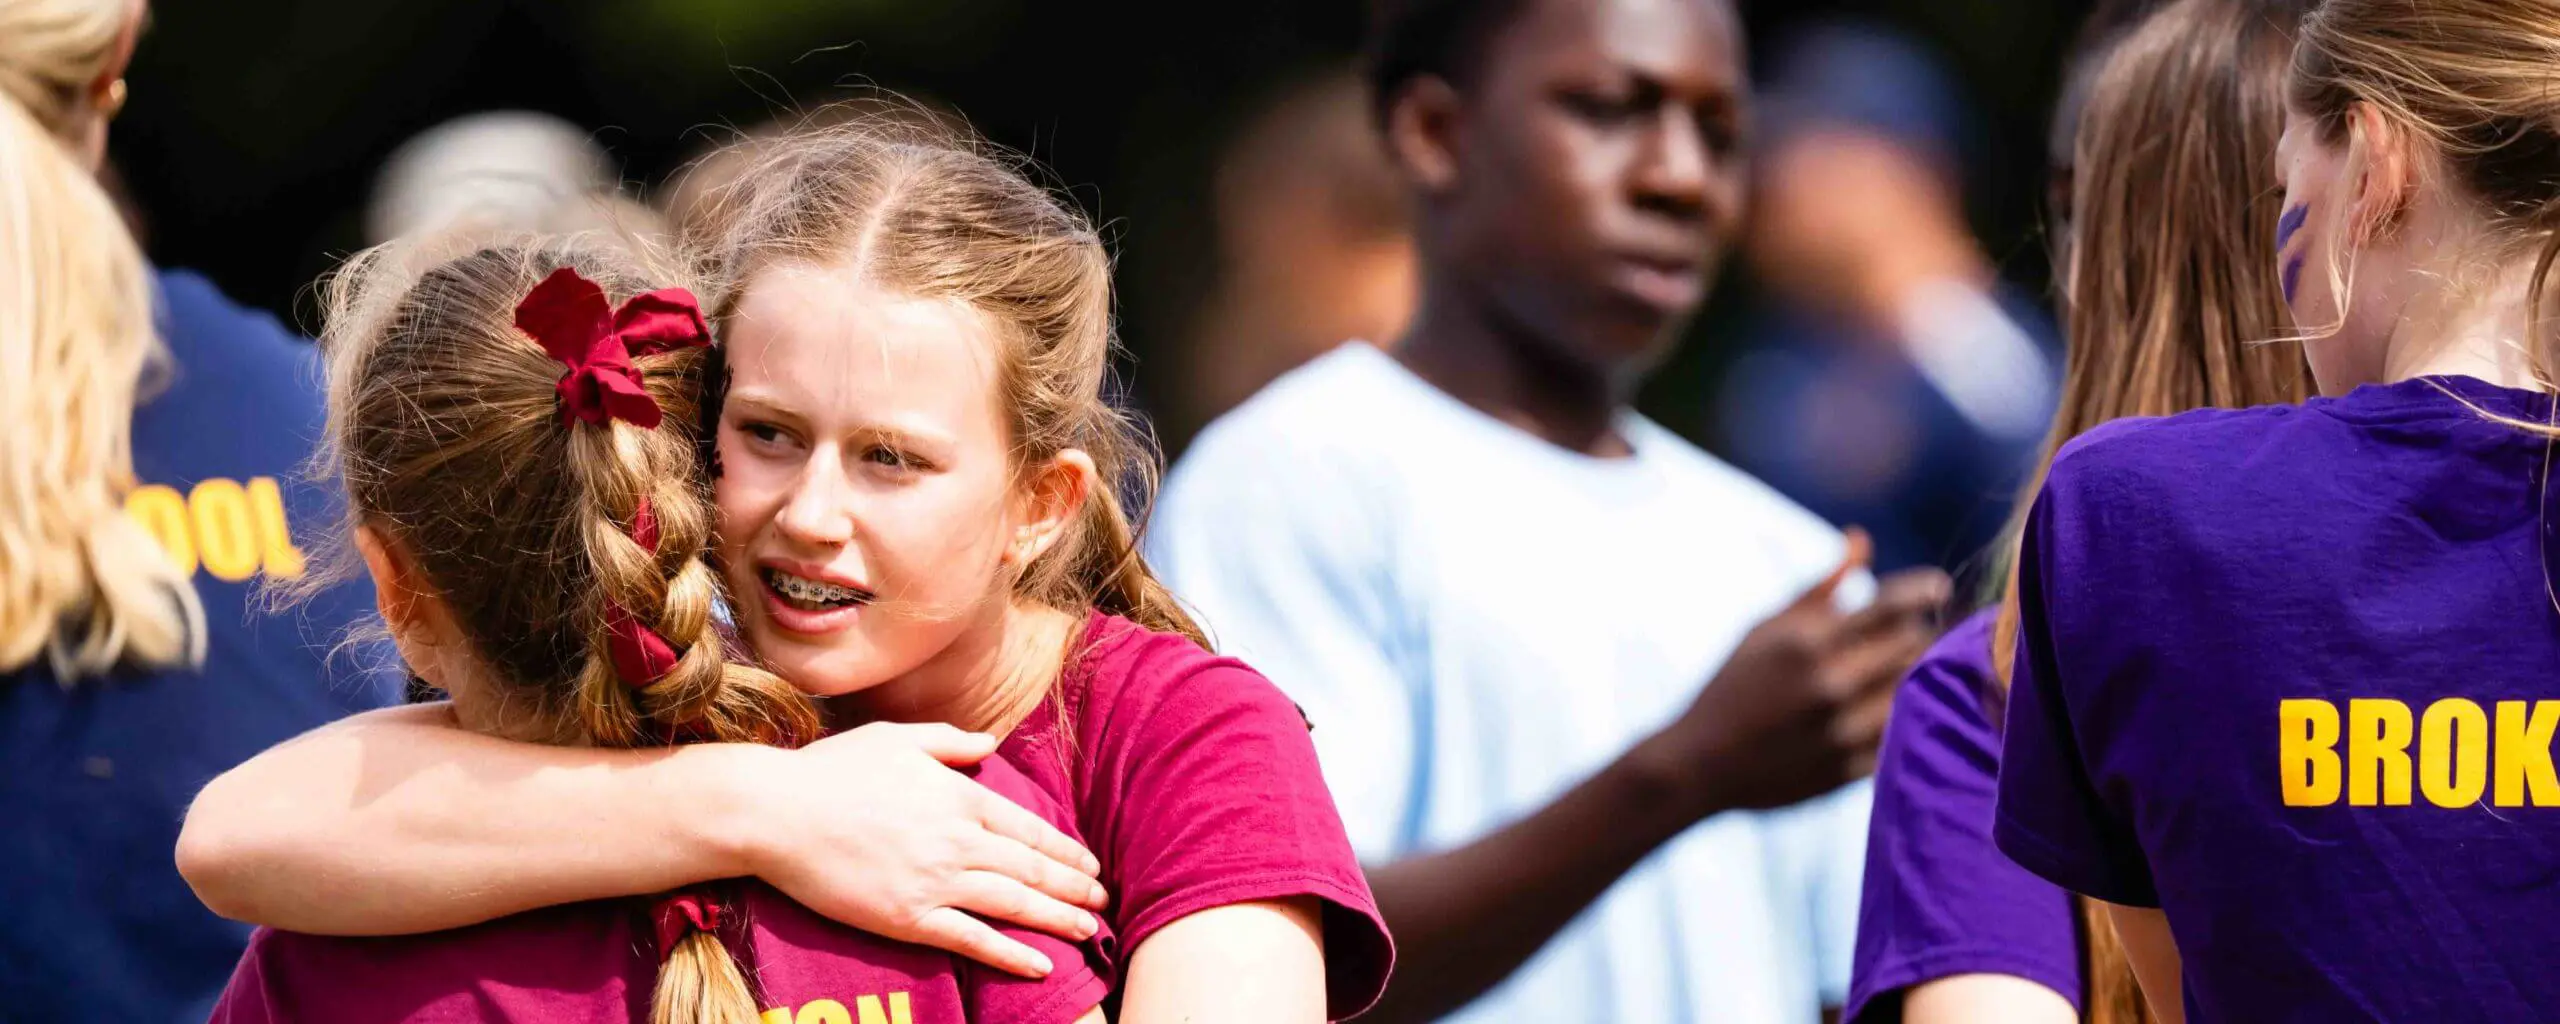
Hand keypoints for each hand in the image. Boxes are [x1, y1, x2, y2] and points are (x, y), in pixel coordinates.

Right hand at [733, 721, 1108, 977]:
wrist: (776, 812)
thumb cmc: (832, 770)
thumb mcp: (897, 736)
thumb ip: (950, 740)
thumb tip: (989, 744)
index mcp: (959, 795)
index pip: (1029, 828)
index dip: (1066, 850)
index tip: (1091, 864)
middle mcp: (957, 839)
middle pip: (1032, 868)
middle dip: (1075, 887)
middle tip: (1104, 901)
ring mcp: (935, 880)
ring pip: (1014, 903)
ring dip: (1059, 918)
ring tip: (1089, 929)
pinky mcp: (907, 917)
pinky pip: (972, 940)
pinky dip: (1011, 954)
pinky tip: (1041, 964)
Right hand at [1639, 528, 1948, 814]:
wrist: (1700, 764)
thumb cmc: (1734, 685)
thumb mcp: (1767, 629)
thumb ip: (1820, 588)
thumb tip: (1861, 538)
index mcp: (1807, 643)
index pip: (1890, 606)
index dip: (1921, 591)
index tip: (1937, 587)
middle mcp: (1830, 685)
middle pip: (1913, 646)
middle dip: (1918, 631)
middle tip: (1911, 630)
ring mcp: (1843, 732)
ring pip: (1915, 690)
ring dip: (1915, 673)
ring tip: (1898, 668)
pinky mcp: (1850, 770)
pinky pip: (1902, 733)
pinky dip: (1902, 714)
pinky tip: (1884, 707)